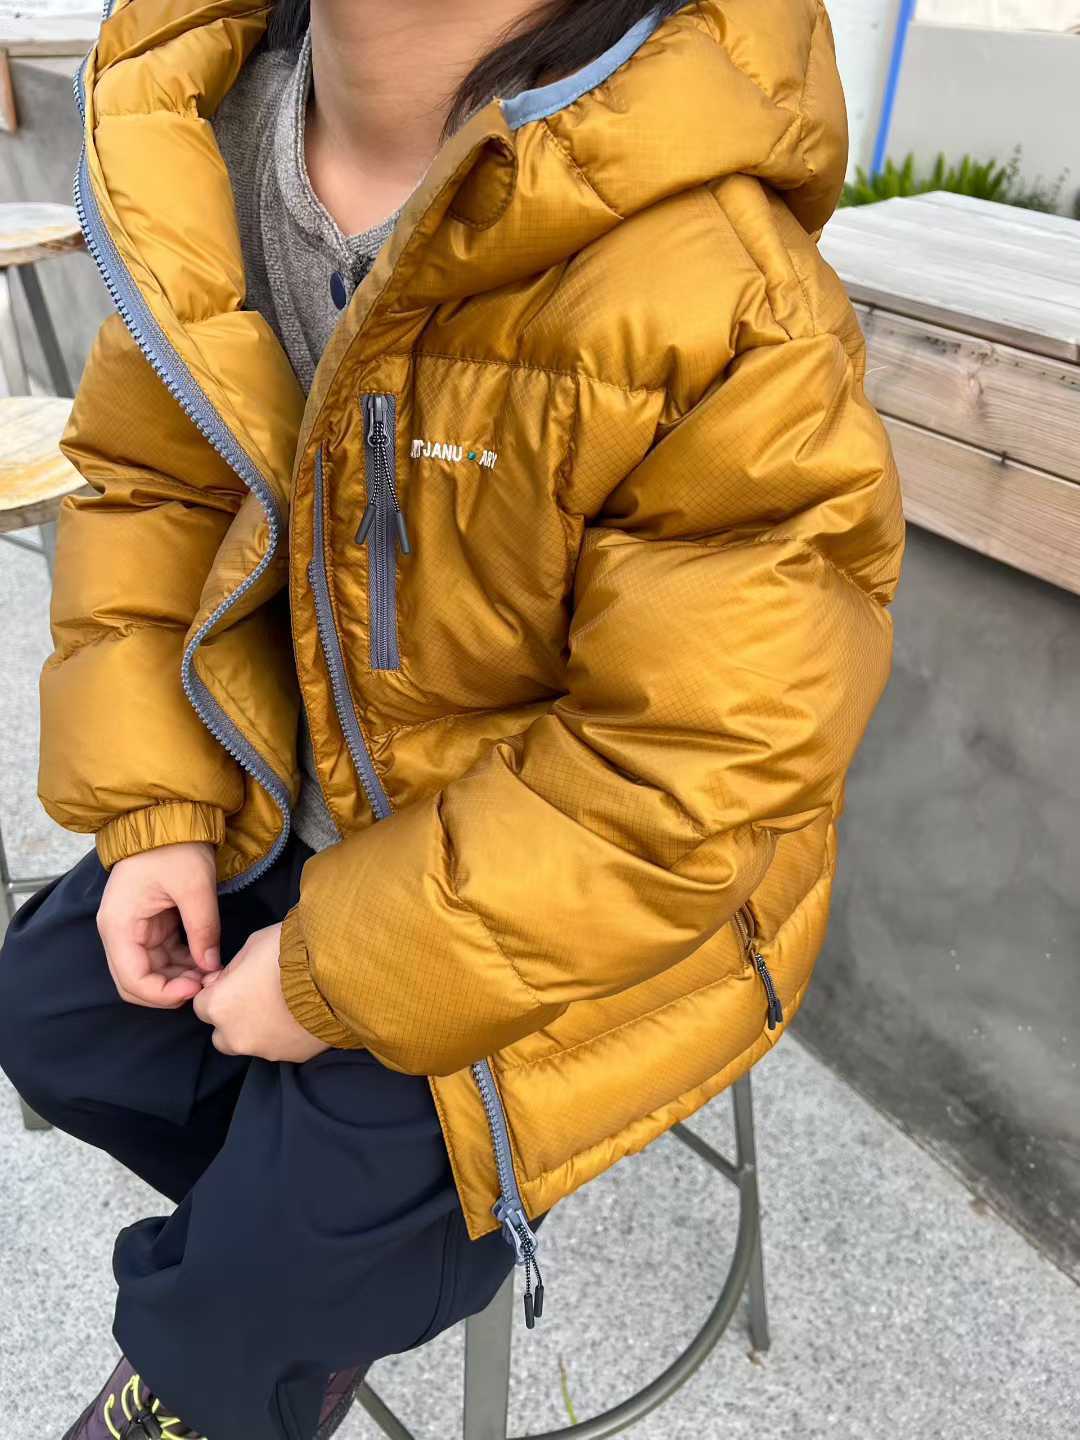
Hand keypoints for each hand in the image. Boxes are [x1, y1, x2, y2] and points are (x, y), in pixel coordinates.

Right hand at [97, 842, 220, 1007]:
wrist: (168, 816)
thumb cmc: (175, 847)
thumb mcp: (195, 886)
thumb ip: (203, 929)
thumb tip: (211, 967)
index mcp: (120, 925)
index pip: (133, 981)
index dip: (164, 994)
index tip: (197, 988)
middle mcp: (119, 932)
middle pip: (137, 982)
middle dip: (172, 990)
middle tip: (208, 984)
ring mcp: (133, 929)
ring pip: (151, 971)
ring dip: (179, 978)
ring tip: (213, 972)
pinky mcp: (149, 924)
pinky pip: (161, 956)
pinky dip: (182, 963)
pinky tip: (206, 961)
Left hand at [193, 923, 329, 1061]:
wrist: (336, 974)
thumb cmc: (290, 952)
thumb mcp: (252, 945)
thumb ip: (233, 969)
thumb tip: (227, 980)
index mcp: (218, 1006)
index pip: (201, 1004)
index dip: (218, 990)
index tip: (237, 980)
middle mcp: (235, 1036)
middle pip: (221, 1033)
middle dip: (232, 1017)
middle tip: (256, 996)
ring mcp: (264, 1051)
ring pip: (250, 1043)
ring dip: (258, 1028)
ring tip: (283, 1005)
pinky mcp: (291, 1058)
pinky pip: (279, 1047)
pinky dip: (284, 1035)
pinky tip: (300, 1014)